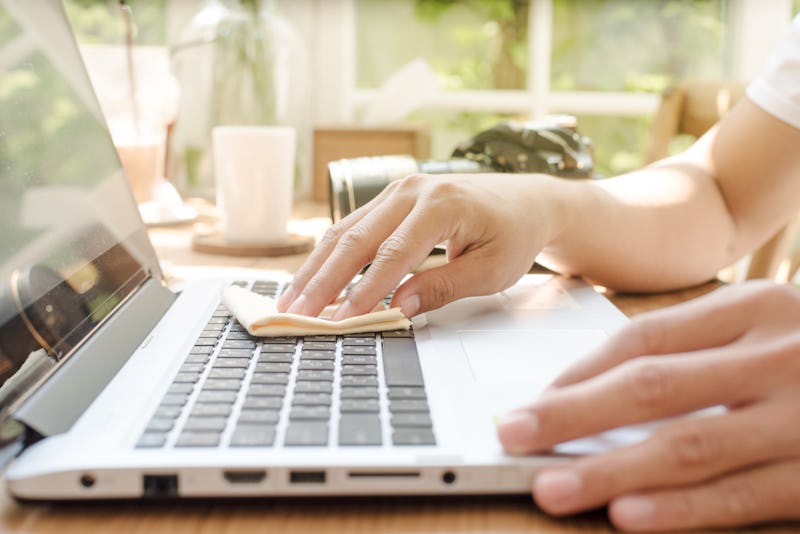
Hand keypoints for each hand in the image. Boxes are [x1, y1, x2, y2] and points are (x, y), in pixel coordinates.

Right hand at [278, 172, 562, 318]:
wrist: (526, 202)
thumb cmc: (513, 236)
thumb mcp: (491, 270)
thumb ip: (443, 287)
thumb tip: (399, 307)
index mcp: (443, 204)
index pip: (394, 253)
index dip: (366, 289)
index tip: (344, 318)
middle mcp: (413, 190)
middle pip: (357, 238)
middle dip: (324, 279)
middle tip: (298, 313)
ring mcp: (398, 190)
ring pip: (346, 230)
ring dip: (317, 267)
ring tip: (290, 299)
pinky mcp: (391, 198)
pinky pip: (353, 226)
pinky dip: (330, 255)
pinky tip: (312, 278)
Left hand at [497, 280, 799, 530]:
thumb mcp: (768, 328)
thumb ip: (697, 350)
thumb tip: (594, 386)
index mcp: (754, 308)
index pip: (643, 338)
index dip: (578, 374)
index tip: (530, 402)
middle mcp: (778, 352)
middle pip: (652, 385)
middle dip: (572, 415)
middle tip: (512, 436)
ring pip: (689, 444)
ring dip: (611, 468)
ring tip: (552, 487)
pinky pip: (744, 494)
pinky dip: (684, 509)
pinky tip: (631, 516)